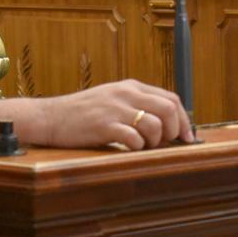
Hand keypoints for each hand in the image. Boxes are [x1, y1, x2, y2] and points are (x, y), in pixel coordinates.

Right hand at [32, 79, 192, 150]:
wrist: (52, 117)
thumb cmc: (84, 113)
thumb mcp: (113, 99)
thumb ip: (137, 105)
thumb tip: (167, 124)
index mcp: (131, 87)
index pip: (170, 98)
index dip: (183, 120)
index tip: (185, 137)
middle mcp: (126, 94)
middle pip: (168, 109)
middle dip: (174, 131)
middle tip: (165, 144)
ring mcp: (115, 109)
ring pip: (154, 125)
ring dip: (154, 142)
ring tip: (143, 147)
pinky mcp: (104, 125)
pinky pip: (134, 138)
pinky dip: (137, 148)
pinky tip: (129, 149)